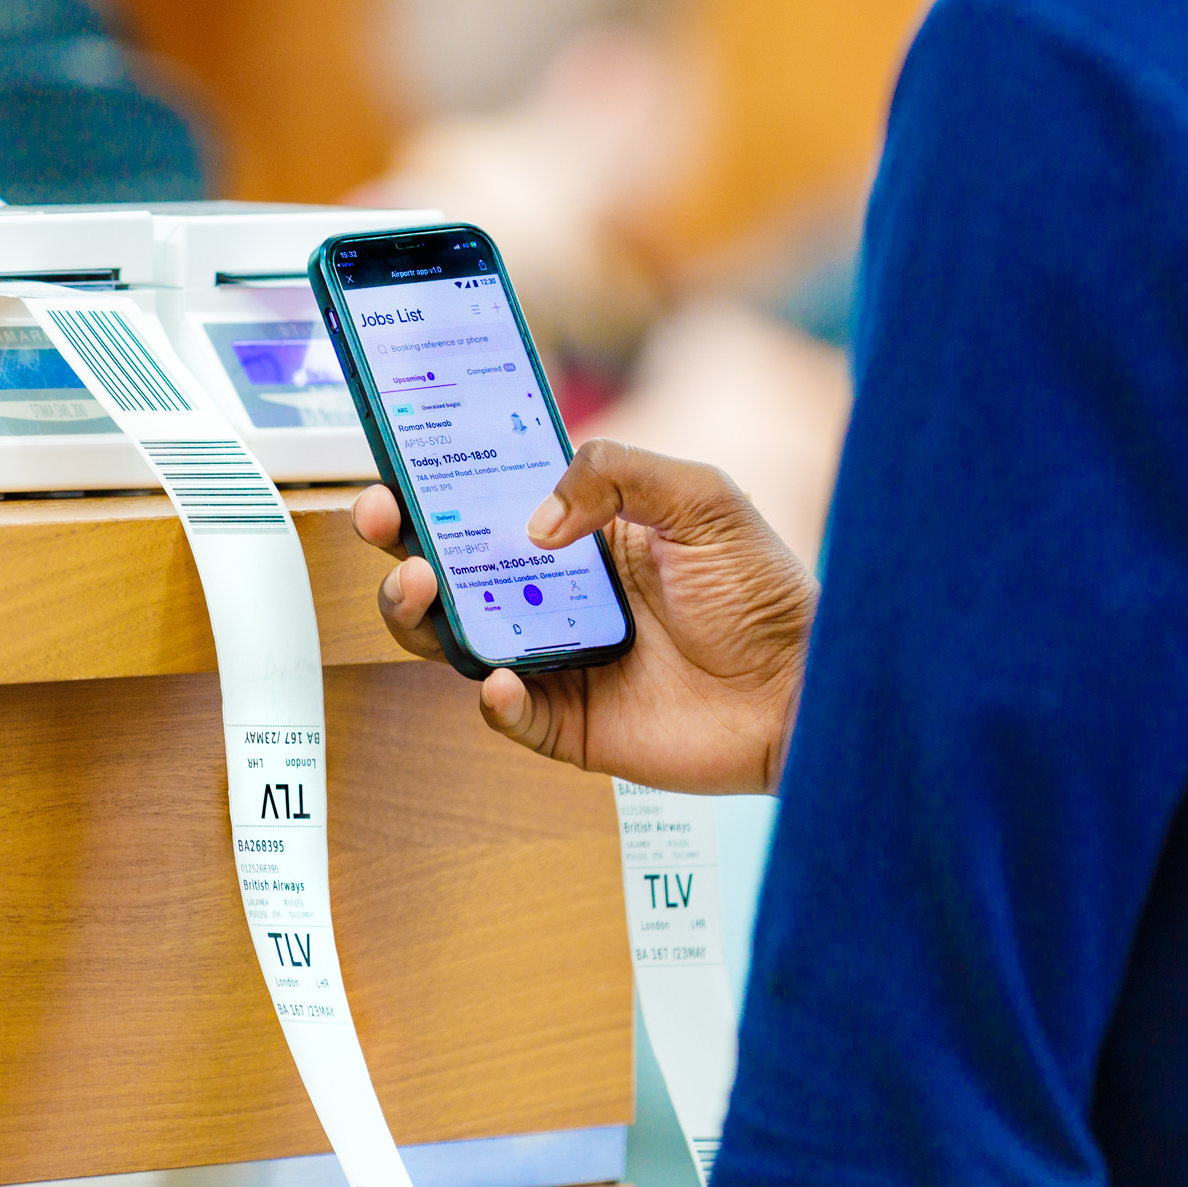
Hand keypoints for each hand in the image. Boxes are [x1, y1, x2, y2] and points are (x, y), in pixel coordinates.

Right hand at [355, 439, 816, 793]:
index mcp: (581, 533)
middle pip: (451, 570)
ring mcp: (556, 660)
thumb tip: (534, 519)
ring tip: (420, 587)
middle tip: (383, 520)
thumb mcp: (702, 500)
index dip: (436, 483)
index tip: (397, 462)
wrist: (804, 689)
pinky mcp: (569, 724)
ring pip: (457, 640)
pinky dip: (492, 699)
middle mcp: (555, 595)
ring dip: (421, 614)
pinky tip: (496, 678)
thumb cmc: (763, 591)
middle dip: (402, 544)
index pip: (488, 502)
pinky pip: (509, 715)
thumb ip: (619, 475)